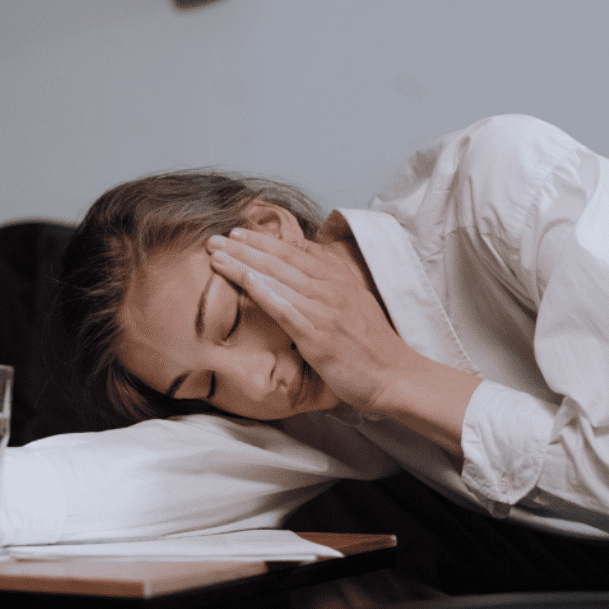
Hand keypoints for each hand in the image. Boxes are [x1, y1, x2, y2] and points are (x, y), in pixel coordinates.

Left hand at [206, 227, 417, 416]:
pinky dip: (265, 291)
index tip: (237, 232)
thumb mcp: (353, 304)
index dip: (263, 240)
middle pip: (280, 260)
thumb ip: (329, 287)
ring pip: (277, 278)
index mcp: (338, 279)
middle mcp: (330, 288)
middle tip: (214, 238)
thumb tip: (305, 273)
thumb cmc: (371, 346)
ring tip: (216, 255)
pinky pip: (286, 308)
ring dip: (244, 264)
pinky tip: (245, 279)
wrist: (394, 376)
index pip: (294, 251)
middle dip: (244, 247)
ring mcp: (324, 310)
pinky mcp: (318, 334)